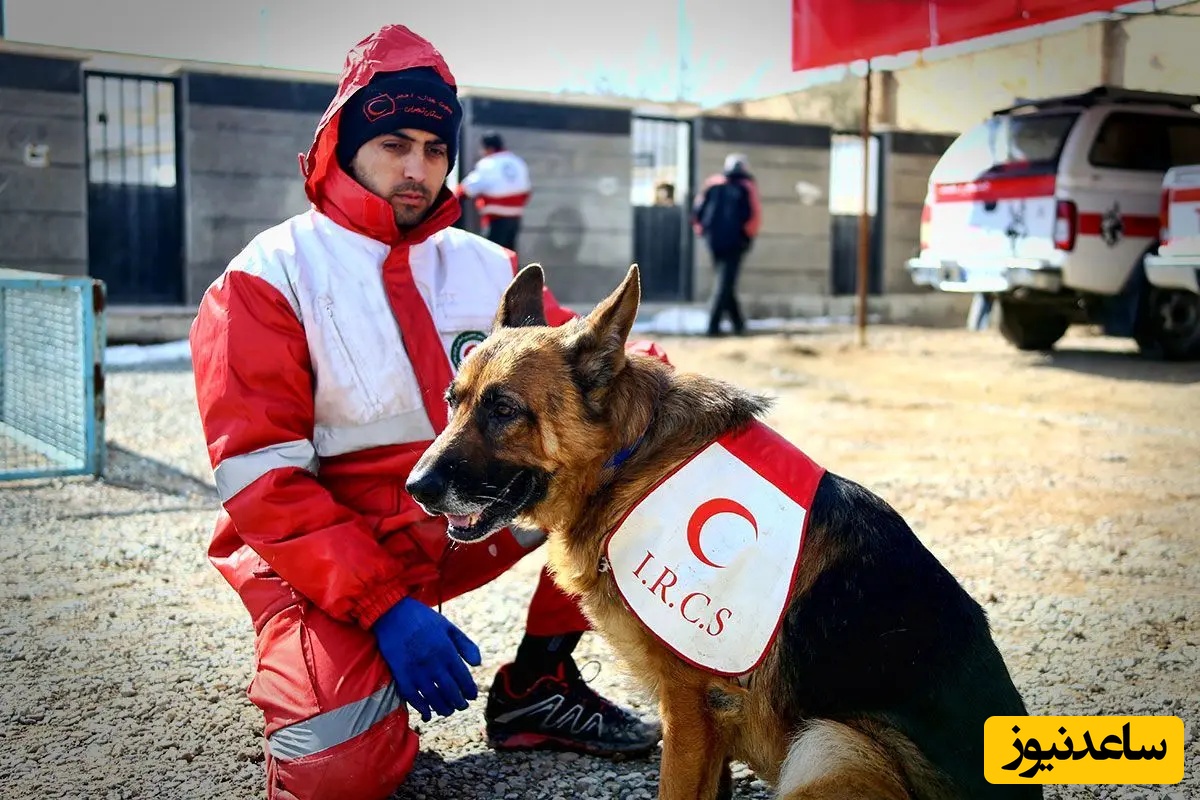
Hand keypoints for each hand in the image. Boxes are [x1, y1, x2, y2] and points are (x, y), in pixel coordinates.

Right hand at [372, 597, 481, 721]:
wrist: (393, 614)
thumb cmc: (423, 619)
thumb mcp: (448, 627)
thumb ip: (465, 645)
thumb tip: (478, 664)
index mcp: (447, 651)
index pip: (463, 678)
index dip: (469, 690)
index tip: (472, 696)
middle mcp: (433, 664)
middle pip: (450, 691)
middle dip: (458, 703)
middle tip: (461, 706)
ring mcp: (416, 671)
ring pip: (433, 698)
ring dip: (442, 708)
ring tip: (447, 711)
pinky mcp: (401, 674)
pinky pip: (412, 697)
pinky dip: (421, 707)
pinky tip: (427, 712)